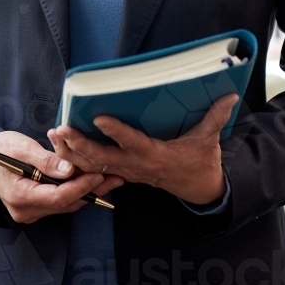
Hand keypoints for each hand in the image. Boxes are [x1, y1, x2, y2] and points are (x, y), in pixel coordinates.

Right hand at [0, 130, 123, 223]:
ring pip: (65, 205)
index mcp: (20, 197)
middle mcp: (25, 211)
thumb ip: (45, 161)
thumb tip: (70, 170)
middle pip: (65, 204)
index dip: (81, 187)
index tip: (99, 174)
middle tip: (114, 177)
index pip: (58, 197)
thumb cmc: (0, 149)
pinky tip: (91, 181)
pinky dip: (75, 191)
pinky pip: (59, 202)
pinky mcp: (35, 208)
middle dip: (90, 190)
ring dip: (86, 192)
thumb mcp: (22, 148)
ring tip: (109, 178)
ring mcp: (30, 212)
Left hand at [47, 93, 238, 205]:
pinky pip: (97, 171)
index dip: (116, 132)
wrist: (200, 190)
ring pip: (94, 167)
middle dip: (80, 145)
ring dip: (73, 153)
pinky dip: (79, 163)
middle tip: (61, 130)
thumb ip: (216, 116)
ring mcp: (129, 172)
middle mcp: (138, 166)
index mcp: (156, 156)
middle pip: (103, 159)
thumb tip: (230, 94)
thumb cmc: (202, 161)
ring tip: (54, 137)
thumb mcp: (209, 140)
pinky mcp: (124, 174)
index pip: (133, 143)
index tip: (99, 118)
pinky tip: (62, 151)